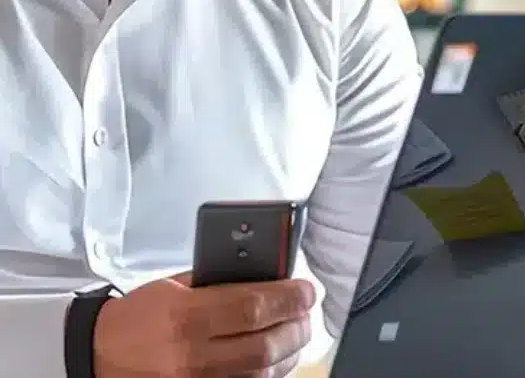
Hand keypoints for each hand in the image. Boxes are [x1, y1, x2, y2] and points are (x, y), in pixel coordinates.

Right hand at [93, 271, 315, 376]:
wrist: (99, 354)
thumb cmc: (138, 315)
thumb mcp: (173, 284)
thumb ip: (217, 281)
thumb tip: (263, 275)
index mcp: (185, 316)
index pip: (251, 307)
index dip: (288, 298)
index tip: (307, 289)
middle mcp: (192, 355)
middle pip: (264, 346)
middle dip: (296, 326)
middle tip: (307, 310)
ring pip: (261, 375)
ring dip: (289, 353)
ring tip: (297, 332)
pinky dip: (268, 375)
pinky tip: (277, 360)